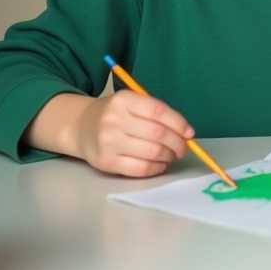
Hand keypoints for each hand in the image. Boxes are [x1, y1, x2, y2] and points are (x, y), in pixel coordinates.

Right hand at [75, 90, 194, 176]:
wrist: (81, 127)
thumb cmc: (115, 115)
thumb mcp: (131, 103)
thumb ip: (156, 114)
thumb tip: (186, 134)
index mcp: (123, 100)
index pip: (158, 111)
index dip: (178, 123)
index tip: (189, 133)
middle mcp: (113, 120)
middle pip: (158, 133)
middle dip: (177, 143)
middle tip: (182, 147)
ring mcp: (109, 142)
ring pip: (152, 152)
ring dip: (169, 156)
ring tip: (171, 154)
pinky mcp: (107, 162)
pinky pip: (141, 168)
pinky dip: (157, 168)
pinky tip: (160, 163)